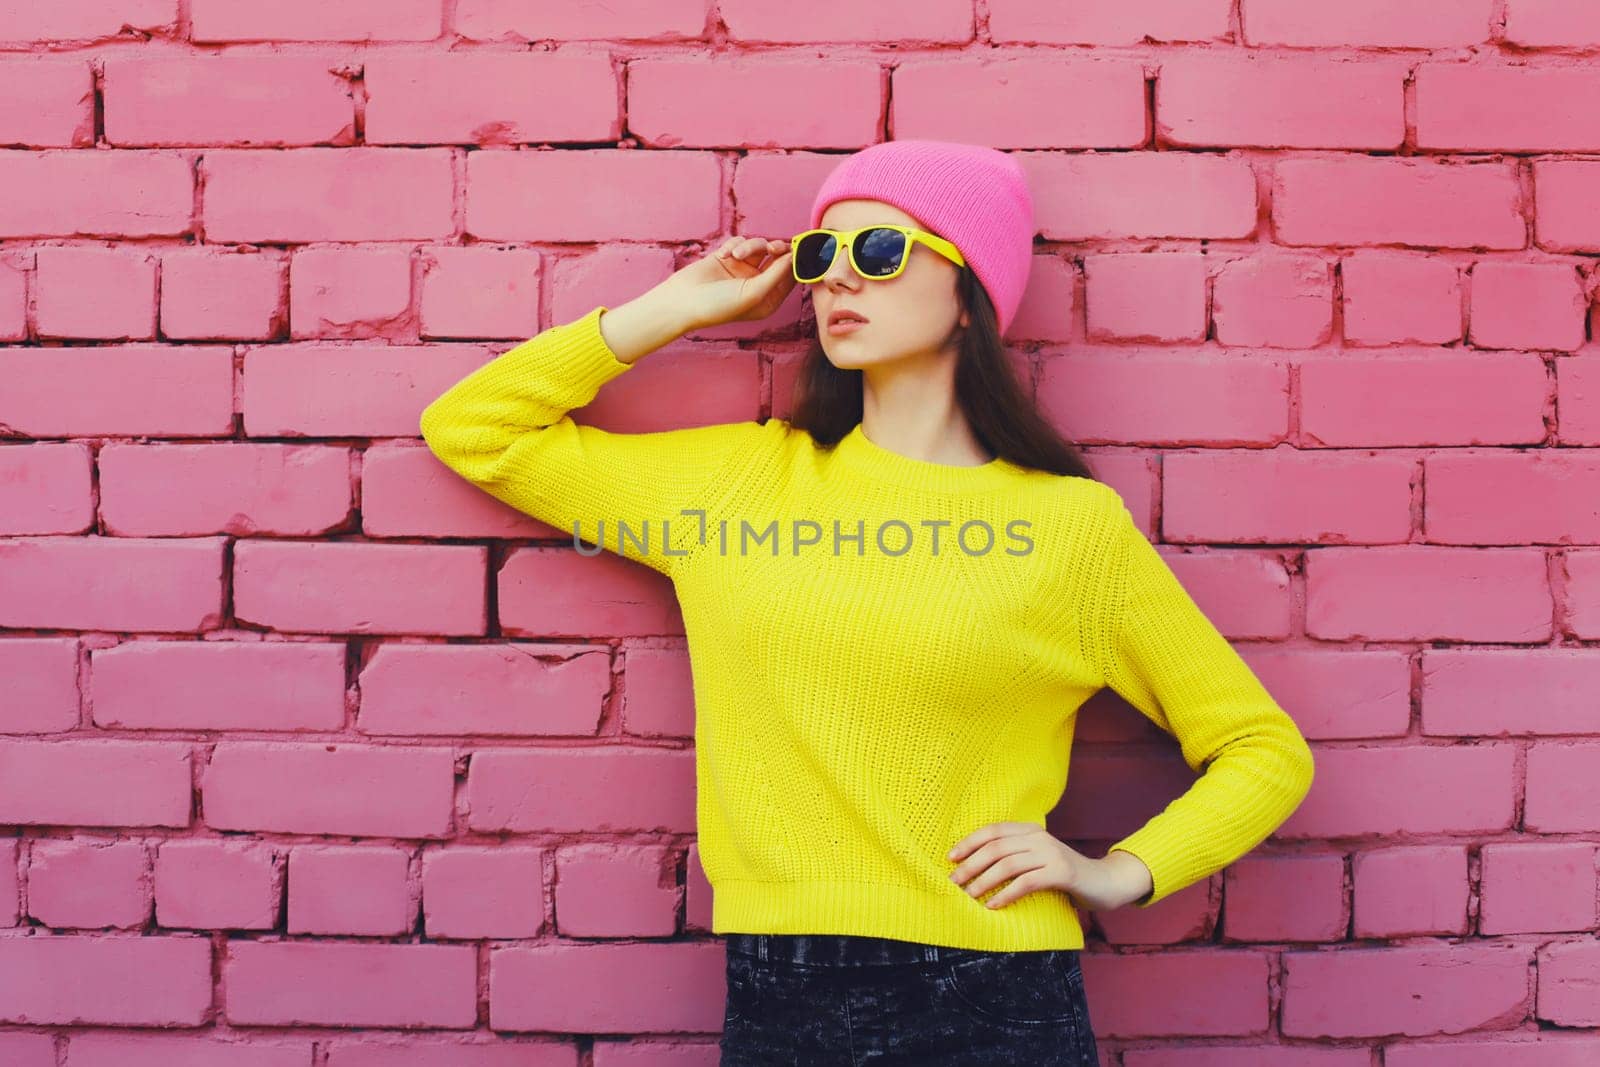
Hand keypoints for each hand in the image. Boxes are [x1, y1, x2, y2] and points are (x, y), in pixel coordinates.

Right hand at [663, 235, 797, 330]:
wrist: (682, 300)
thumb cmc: (719, 305)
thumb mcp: (754, 292)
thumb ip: (777, 274)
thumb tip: (795, 256)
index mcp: (768, 299)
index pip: (791, 276)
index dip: (797, 261)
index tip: (801, 247)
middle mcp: (757, 284)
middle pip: (778, 258)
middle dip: (776, 249)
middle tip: (772, 248)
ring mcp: (742, 270)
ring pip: (758, 246)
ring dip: (749, 246)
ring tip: (735, 255)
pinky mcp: (727, 258)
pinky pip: (740, 241)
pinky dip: (734, 245)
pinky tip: (723, 255)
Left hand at [946, 821, 1152, 911]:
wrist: (1105, 882)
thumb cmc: (1063, 874)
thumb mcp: (1037, 859)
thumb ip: (1015, 856)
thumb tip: (974, 868)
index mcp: (1030, 830)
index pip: (992, 831)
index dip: (969, 843)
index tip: (950, 858)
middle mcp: (1039, 837)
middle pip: (996, 847)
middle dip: (971, 865)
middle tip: (953, 882)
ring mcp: (1051, 853)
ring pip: (1008, 864)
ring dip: (984, 881)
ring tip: (968, 895)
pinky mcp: (1062, 872)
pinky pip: (1027, 882)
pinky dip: (1006, 894)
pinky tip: (993, 905)